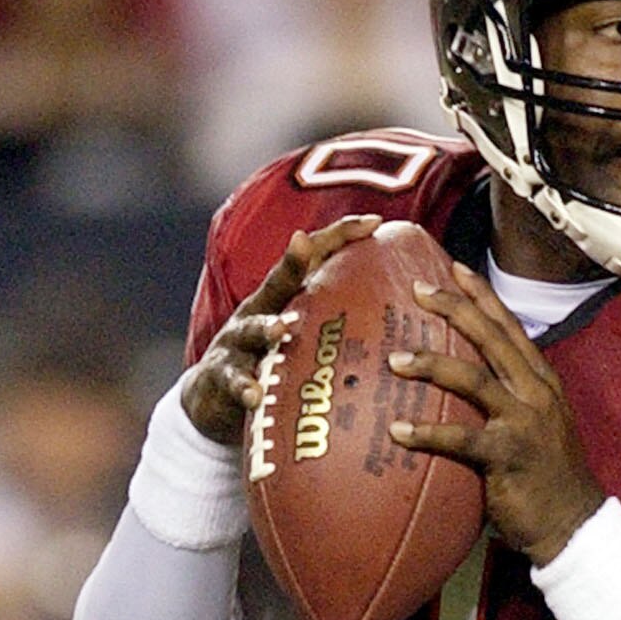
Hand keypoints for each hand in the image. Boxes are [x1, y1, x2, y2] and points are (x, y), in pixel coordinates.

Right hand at [180, 217, 382, 448]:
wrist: (214, 398)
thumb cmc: (273, 365)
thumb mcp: (304, 338)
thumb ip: (341, 325)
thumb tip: (406, 323)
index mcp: (286, 299)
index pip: (314, 259)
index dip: (340, 237)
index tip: (375, 221)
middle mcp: (259, 311)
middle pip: (278, 281)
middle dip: (291, 261)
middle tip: (304, 242)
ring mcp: (237, 342)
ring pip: (252, 329)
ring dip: (267, 328)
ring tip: (282, 330)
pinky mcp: (222, 375)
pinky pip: (234, 381)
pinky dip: (245, 388)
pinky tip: (255, 396)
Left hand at [387, 265, 606, 566]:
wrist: (573, 524)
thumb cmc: (547, 479)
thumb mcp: (537, 427)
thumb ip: (509, 400)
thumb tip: (466, 385)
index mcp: (542, 382)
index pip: (510, 327)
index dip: (482, 295)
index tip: (453, 267)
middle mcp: (535, 394)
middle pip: (491, 338)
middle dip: (455, 308)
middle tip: (418, 290)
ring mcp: (524, 423)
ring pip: (474, 379)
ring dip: (431, 365)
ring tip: (394, 358)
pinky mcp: (509, 456)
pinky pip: (461, 439)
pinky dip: (427, 435)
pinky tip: (397, 432)